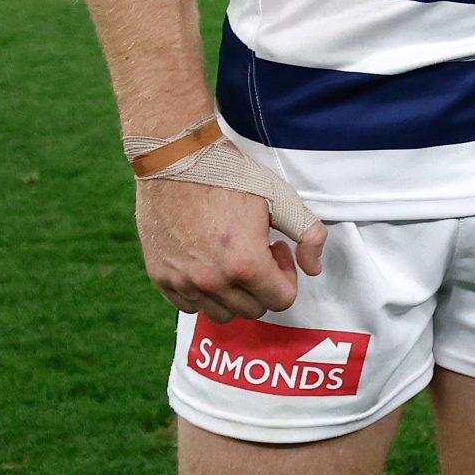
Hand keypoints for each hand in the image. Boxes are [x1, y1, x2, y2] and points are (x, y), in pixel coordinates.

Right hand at [138, 174, 326, 322]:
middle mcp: (212, 281)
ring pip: (221, 313)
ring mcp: (182, 282)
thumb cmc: (231, 176)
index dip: (287, 276)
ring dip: (234, 293)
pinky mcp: (159, 277)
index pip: (282, 300)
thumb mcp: (282, 198)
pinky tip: (208, 262)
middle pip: (253, 309)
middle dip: (263, 285)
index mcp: (245, 264)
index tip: (276, 249)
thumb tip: (314, 268)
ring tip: (232, 258)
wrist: (177, 161)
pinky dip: (204, 294)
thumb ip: (309, 235)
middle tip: (257, 250)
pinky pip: (189, 306)